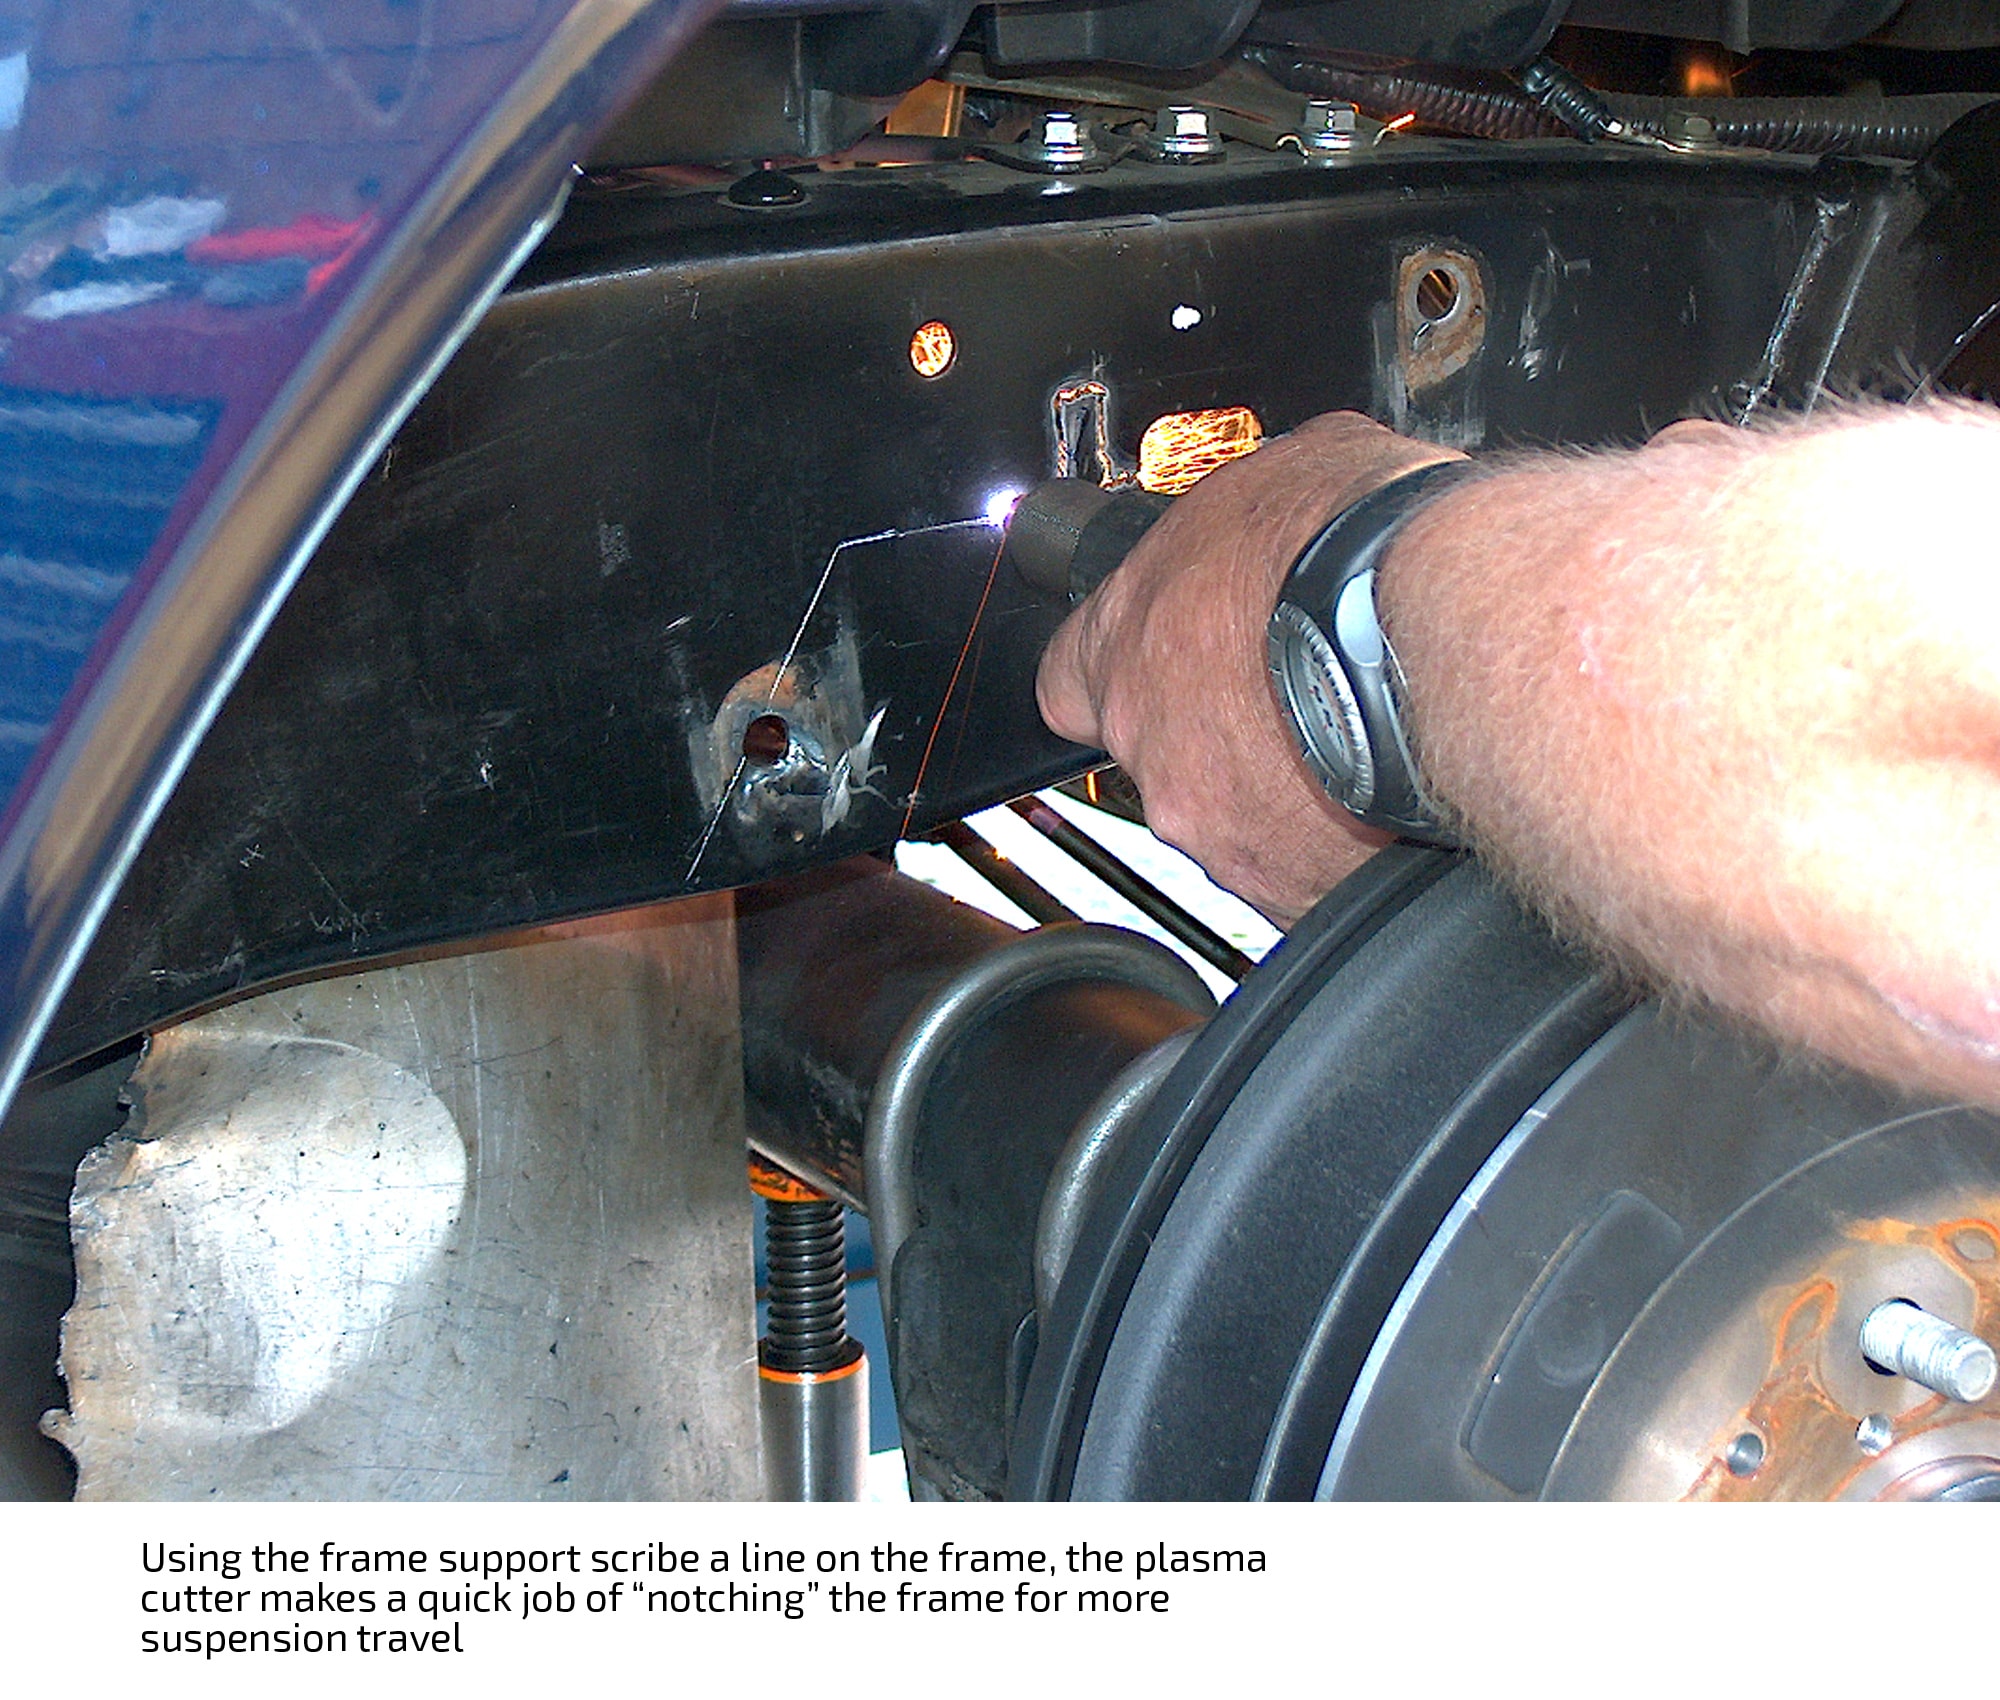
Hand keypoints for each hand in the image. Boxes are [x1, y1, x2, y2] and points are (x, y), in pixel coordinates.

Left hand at [1035, 411, 1462, 924]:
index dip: (1118, 674)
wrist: (1443, 638)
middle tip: (1294, 692)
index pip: (1068, 680)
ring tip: (1356, 739)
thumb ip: (1257, 508)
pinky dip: (1335, 839)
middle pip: (1159, 756)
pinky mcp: (1284, 887)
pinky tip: (1385, 792)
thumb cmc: (1358, 548)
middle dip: (1220, 731)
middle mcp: (1152, 745)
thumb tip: (1288, 496)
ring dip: (1281, 789)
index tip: (1161, 663)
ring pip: (1230, 819)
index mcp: (1127, 639)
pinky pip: (1297, 871)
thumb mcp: (1296, 466)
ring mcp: (1212, 825)